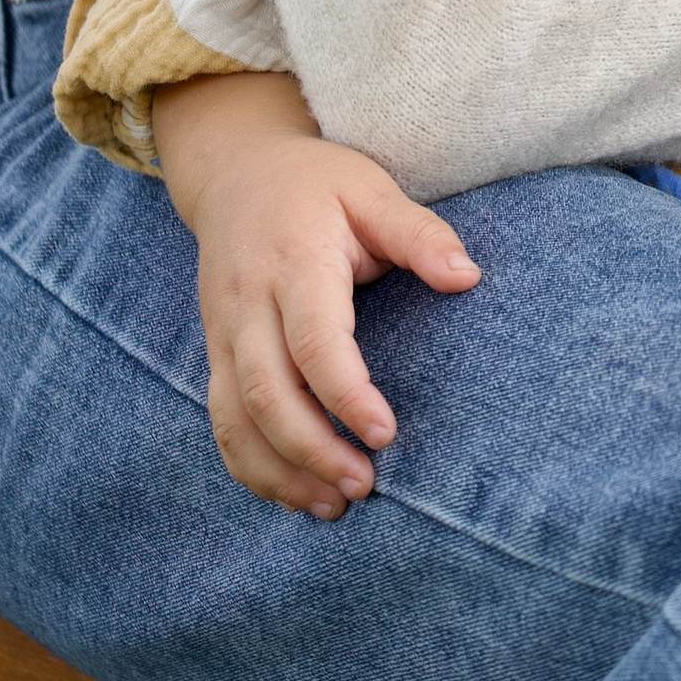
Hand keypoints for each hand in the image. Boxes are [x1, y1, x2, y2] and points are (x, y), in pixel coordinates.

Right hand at [154, 70, 478, 517]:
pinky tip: (294, 494)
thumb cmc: (317, 185)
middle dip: (312, 449)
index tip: (385, 434)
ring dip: (279, 471)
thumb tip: (468, 277)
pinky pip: (220, 420)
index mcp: (293, 261)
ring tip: (333, 507)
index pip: (314, 340)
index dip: (346, 393)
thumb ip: (418, 233)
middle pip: (266, 392)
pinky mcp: (213, 352)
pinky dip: (251, 465)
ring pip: (234, 418)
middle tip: (365, 487)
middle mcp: (248, 304)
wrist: (234, 173)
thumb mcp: (370, 190)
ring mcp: (223, 331)